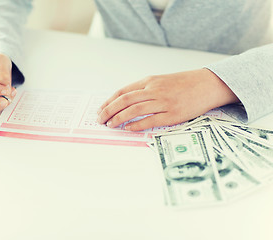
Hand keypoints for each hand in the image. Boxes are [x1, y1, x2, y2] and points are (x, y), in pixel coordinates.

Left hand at [97, 69, 239, 130]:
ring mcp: (164, 102)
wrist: (207, 84)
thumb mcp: (160, 80)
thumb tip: (124, 101)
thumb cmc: (182, 83)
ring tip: (111, 125)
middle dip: (109, 111)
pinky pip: (150, 120)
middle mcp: (154, 90)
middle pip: (125, 101)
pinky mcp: (173, 115)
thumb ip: (143, 89)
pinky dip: (137, 125)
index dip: (109, 102)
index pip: (123, 92)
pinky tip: (128, 128)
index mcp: (149, 81)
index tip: (101, 110)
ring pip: (135, 110)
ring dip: (119, 118)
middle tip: (100, 120)